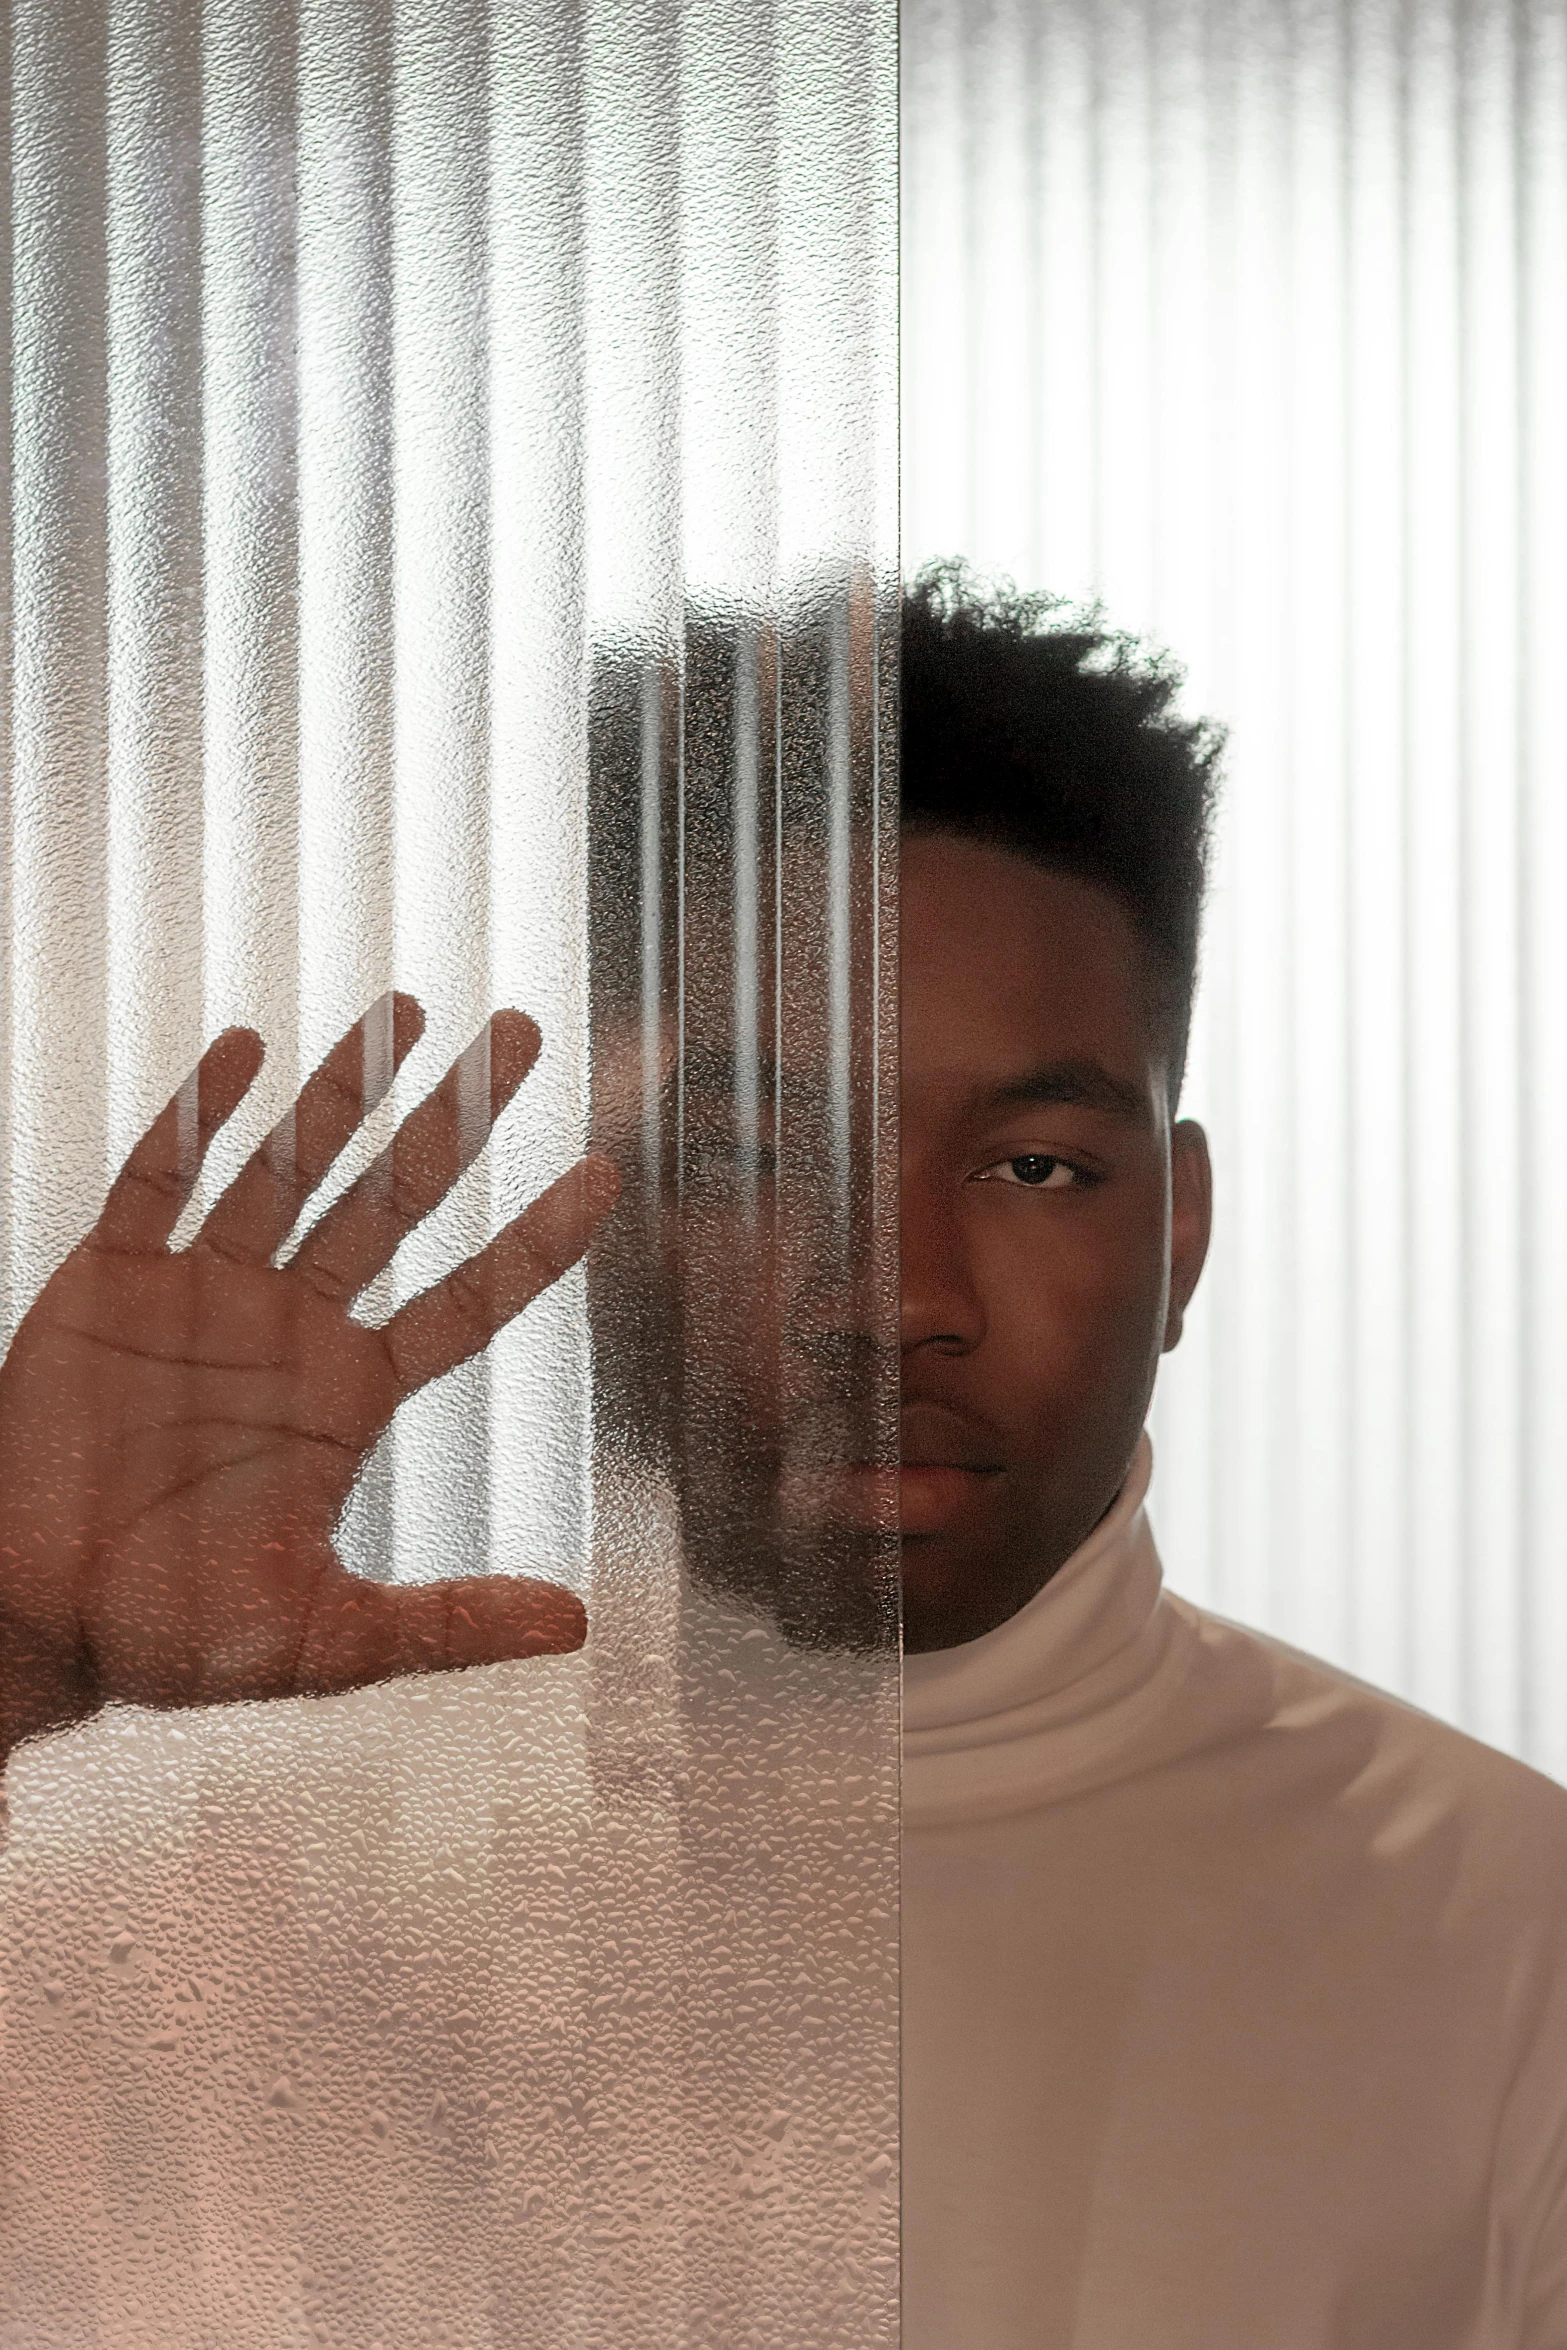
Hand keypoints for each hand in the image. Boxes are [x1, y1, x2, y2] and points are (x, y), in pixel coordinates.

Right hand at [0, 995, 618, 1767]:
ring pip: (292, 1168)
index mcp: (350, 1394)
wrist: (32, 1616)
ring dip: (344, 1091)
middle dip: (459, 1117)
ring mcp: (204, 1290)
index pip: (469, 1300)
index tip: (605, 1173)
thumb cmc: (173, 1637)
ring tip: (405, 1012)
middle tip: (528, 1033)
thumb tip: (579, 1628)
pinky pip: (160, 1177)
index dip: (535, 1241)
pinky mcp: (111, 1278)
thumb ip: (446, 1623)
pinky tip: (244, 1050)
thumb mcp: (326, 1640)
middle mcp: (292, 1325)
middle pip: (398, 1198)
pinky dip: (198, 1114)